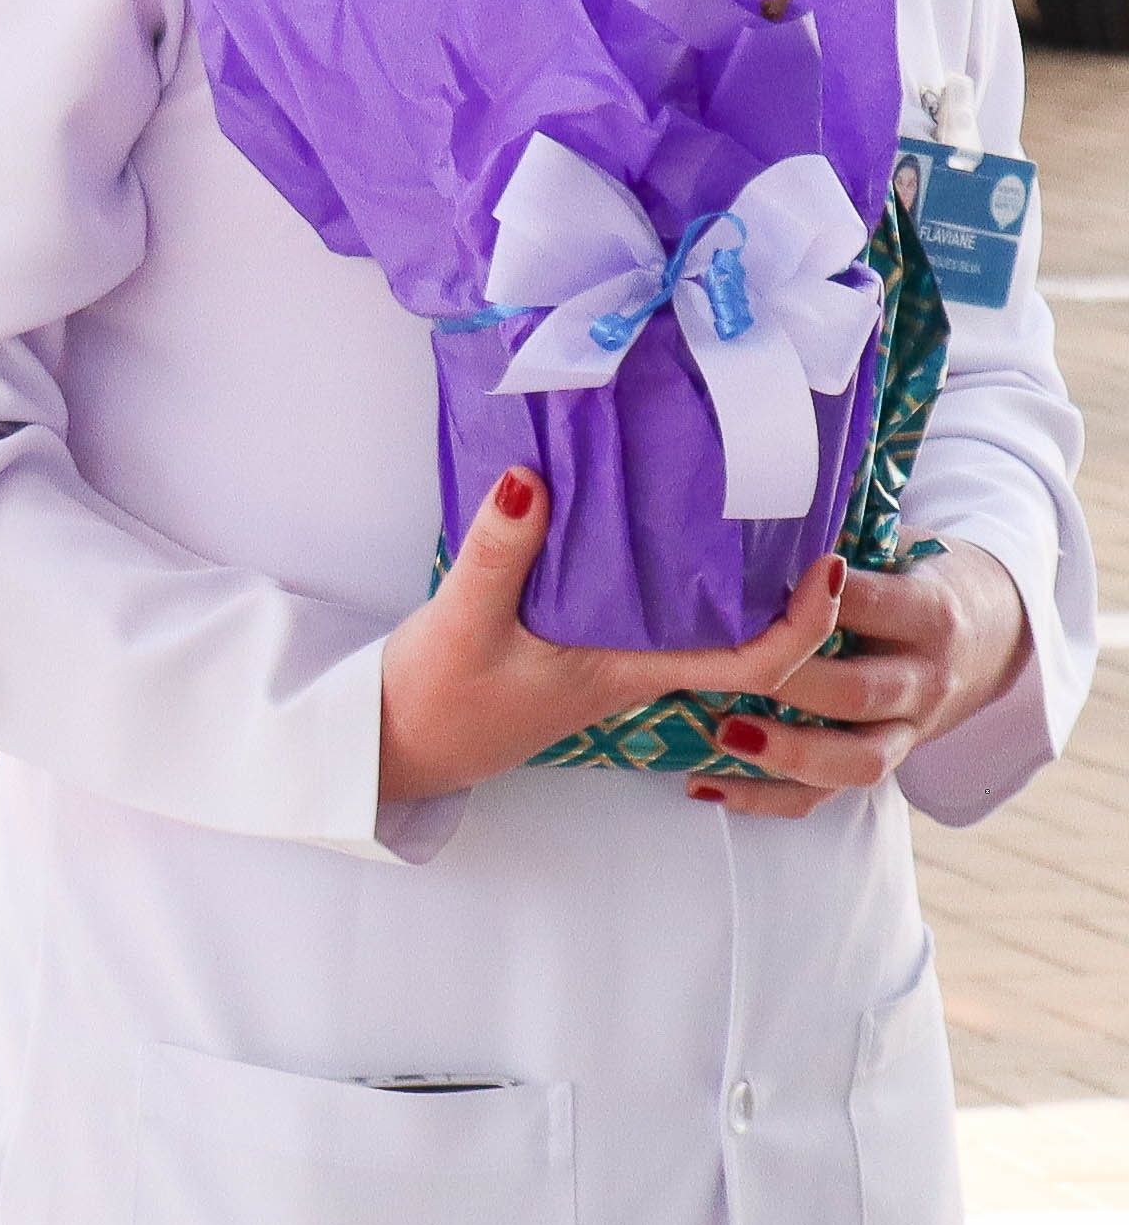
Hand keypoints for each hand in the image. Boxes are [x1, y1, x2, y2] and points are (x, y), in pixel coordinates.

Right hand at [378, 464, 853, 804]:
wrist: (397, 747)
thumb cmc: (437, 701)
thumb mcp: (462, 623)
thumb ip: (499, 553)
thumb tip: (531, 477)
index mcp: (633, 670)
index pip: (753, 662)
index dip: (806, 623)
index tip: (827, 565)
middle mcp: (638, 666)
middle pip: (743, 633)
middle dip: (782, 580)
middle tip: (796, 502)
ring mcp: (611, 658)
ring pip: (697, 619)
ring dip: (728, 572)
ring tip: (735, 495)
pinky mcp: (579, 645)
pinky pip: (647, 607)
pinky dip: (666, 568)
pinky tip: (648, 522)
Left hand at [694, 541, 1030, 817]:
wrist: (994, 634)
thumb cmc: (917, 577)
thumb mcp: (901, 548)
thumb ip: (846, 538)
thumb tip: (762, 505)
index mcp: (929, 614)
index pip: (872, 608)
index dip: (814, 600)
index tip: (752, 588)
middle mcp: (925, 679)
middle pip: (857, 692)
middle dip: (786, 683)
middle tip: (719, 669)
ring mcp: (907, 731)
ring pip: (853, 760)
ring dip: (785, 752)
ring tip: (723, 734)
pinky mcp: (882, 762)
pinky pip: (826, 798)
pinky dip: (766, 798)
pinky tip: (706, 786)